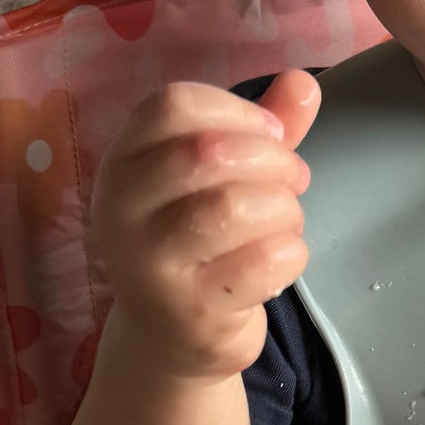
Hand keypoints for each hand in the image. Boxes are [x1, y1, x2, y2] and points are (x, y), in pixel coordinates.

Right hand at [88, 71, 320, 381]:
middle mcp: (120, 210)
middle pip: (207, 152)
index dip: (238, 111)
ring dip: (285, 209)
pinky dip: (292, 252)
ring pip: (236, 207)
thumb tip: (304, 83)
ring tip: (286, 221)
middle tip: (294, 181)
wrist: (171, 341)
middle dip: (274, 161)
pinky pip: (263, 261)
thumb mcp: (223, 178)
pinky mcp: (189, 310)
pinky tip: (282, 260)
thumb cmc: (201, 244)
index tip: (270, 136)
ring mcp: (148, 264)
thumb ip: (261, 130)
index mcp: (123, 162)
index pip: (171, 105)